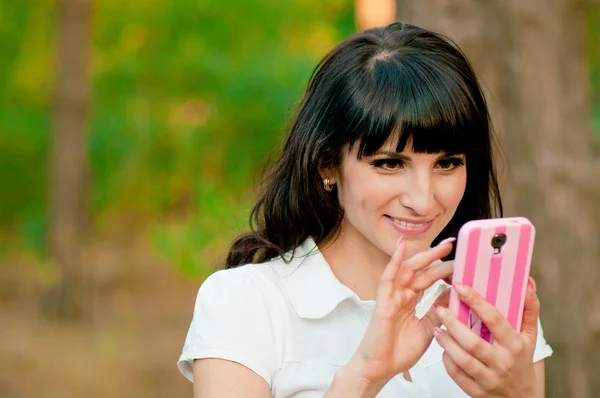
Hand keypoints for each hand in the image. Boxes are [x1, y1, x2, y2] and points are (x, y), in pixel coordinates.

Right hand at [347, 236, 454, 386]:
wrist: (380, 368)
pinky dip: (394, 262)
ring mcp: (391, 296)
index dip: (443, 269)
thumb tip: (452, 297)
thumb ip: (437, 313)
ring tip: (442, 246)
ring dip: (424, 256)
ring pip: (408, 270)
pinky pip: (388, 278)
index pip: (429, 279)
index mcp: (410, 301)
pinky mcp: (383, 302)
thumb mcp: (427, 330)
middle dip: (437, 257)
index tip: (460, 261)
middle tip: (453, 245)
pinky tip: (401, 247)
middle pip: (421, 271)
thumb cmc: (398, 351)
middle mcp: (401, 295)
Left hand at [434, 278, 539, 397]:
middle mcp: (502, 362)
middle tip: (440, 309)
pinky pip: (457, 375)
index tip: (460, 287)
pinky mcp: (476, 391)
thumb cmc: (521, 360)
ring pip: (463, 360)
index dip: (476, 302)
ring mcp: (489, 378)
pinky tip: (443, 348)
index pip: (495, 320)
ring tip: (438, 328)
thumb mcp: (529, 335)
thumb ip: (529, 308)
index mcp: (515, 345)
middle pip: (473, 342)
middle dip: (453, 324)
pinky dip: (447, 360)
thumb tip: (527, 281)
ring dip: (446, 342)